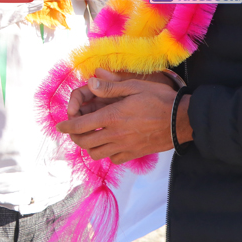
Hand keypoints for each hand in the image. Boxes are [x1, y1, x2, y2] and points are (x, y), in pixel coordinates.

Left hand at [56, 73, 189, 163]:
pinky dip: (106, 153)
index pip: (80, 125)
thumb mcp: (134, 86)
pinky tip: (109, 144)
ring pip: (96, 153)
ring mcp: (125, 146)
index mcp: (112, 116)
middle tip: (73, 130)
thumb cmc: (159, 99)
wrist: (182, 120)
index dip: (66, 126)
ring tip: (90, 136)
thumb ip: (110, 87)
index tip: (60, 125)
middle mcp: (115, 134)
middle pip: (84, 142)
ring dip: (89, 145)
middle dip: (74, 136)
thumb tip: (90, 83)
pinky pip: (113, 159)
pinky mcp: (135, 154)